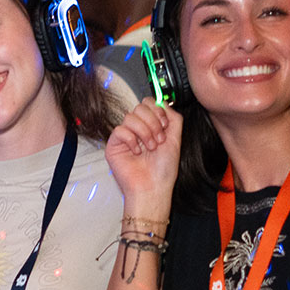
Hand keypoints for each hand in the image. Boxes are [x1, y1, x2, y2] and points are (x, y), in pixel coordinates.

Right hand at [106, 101, 181, 216]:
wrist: (153, 186)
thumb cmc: (163, 169)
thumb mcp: (176, 139)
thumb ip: (173, 118)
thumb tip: (162, 103)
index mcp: (151, 126)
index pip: (149, 104)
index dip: (157, 110)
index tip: (164, 125)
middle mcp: (138, 129)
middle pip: (140, 107)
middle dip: (152, 123)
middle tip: (158, 140)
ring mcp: (125, 136)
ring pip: (130, 117)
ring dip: (144, 132)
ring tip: (149, 148)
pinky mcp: (114, 144)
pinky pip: (120, 130)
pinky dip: (131, 140)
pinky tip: (136, 152)